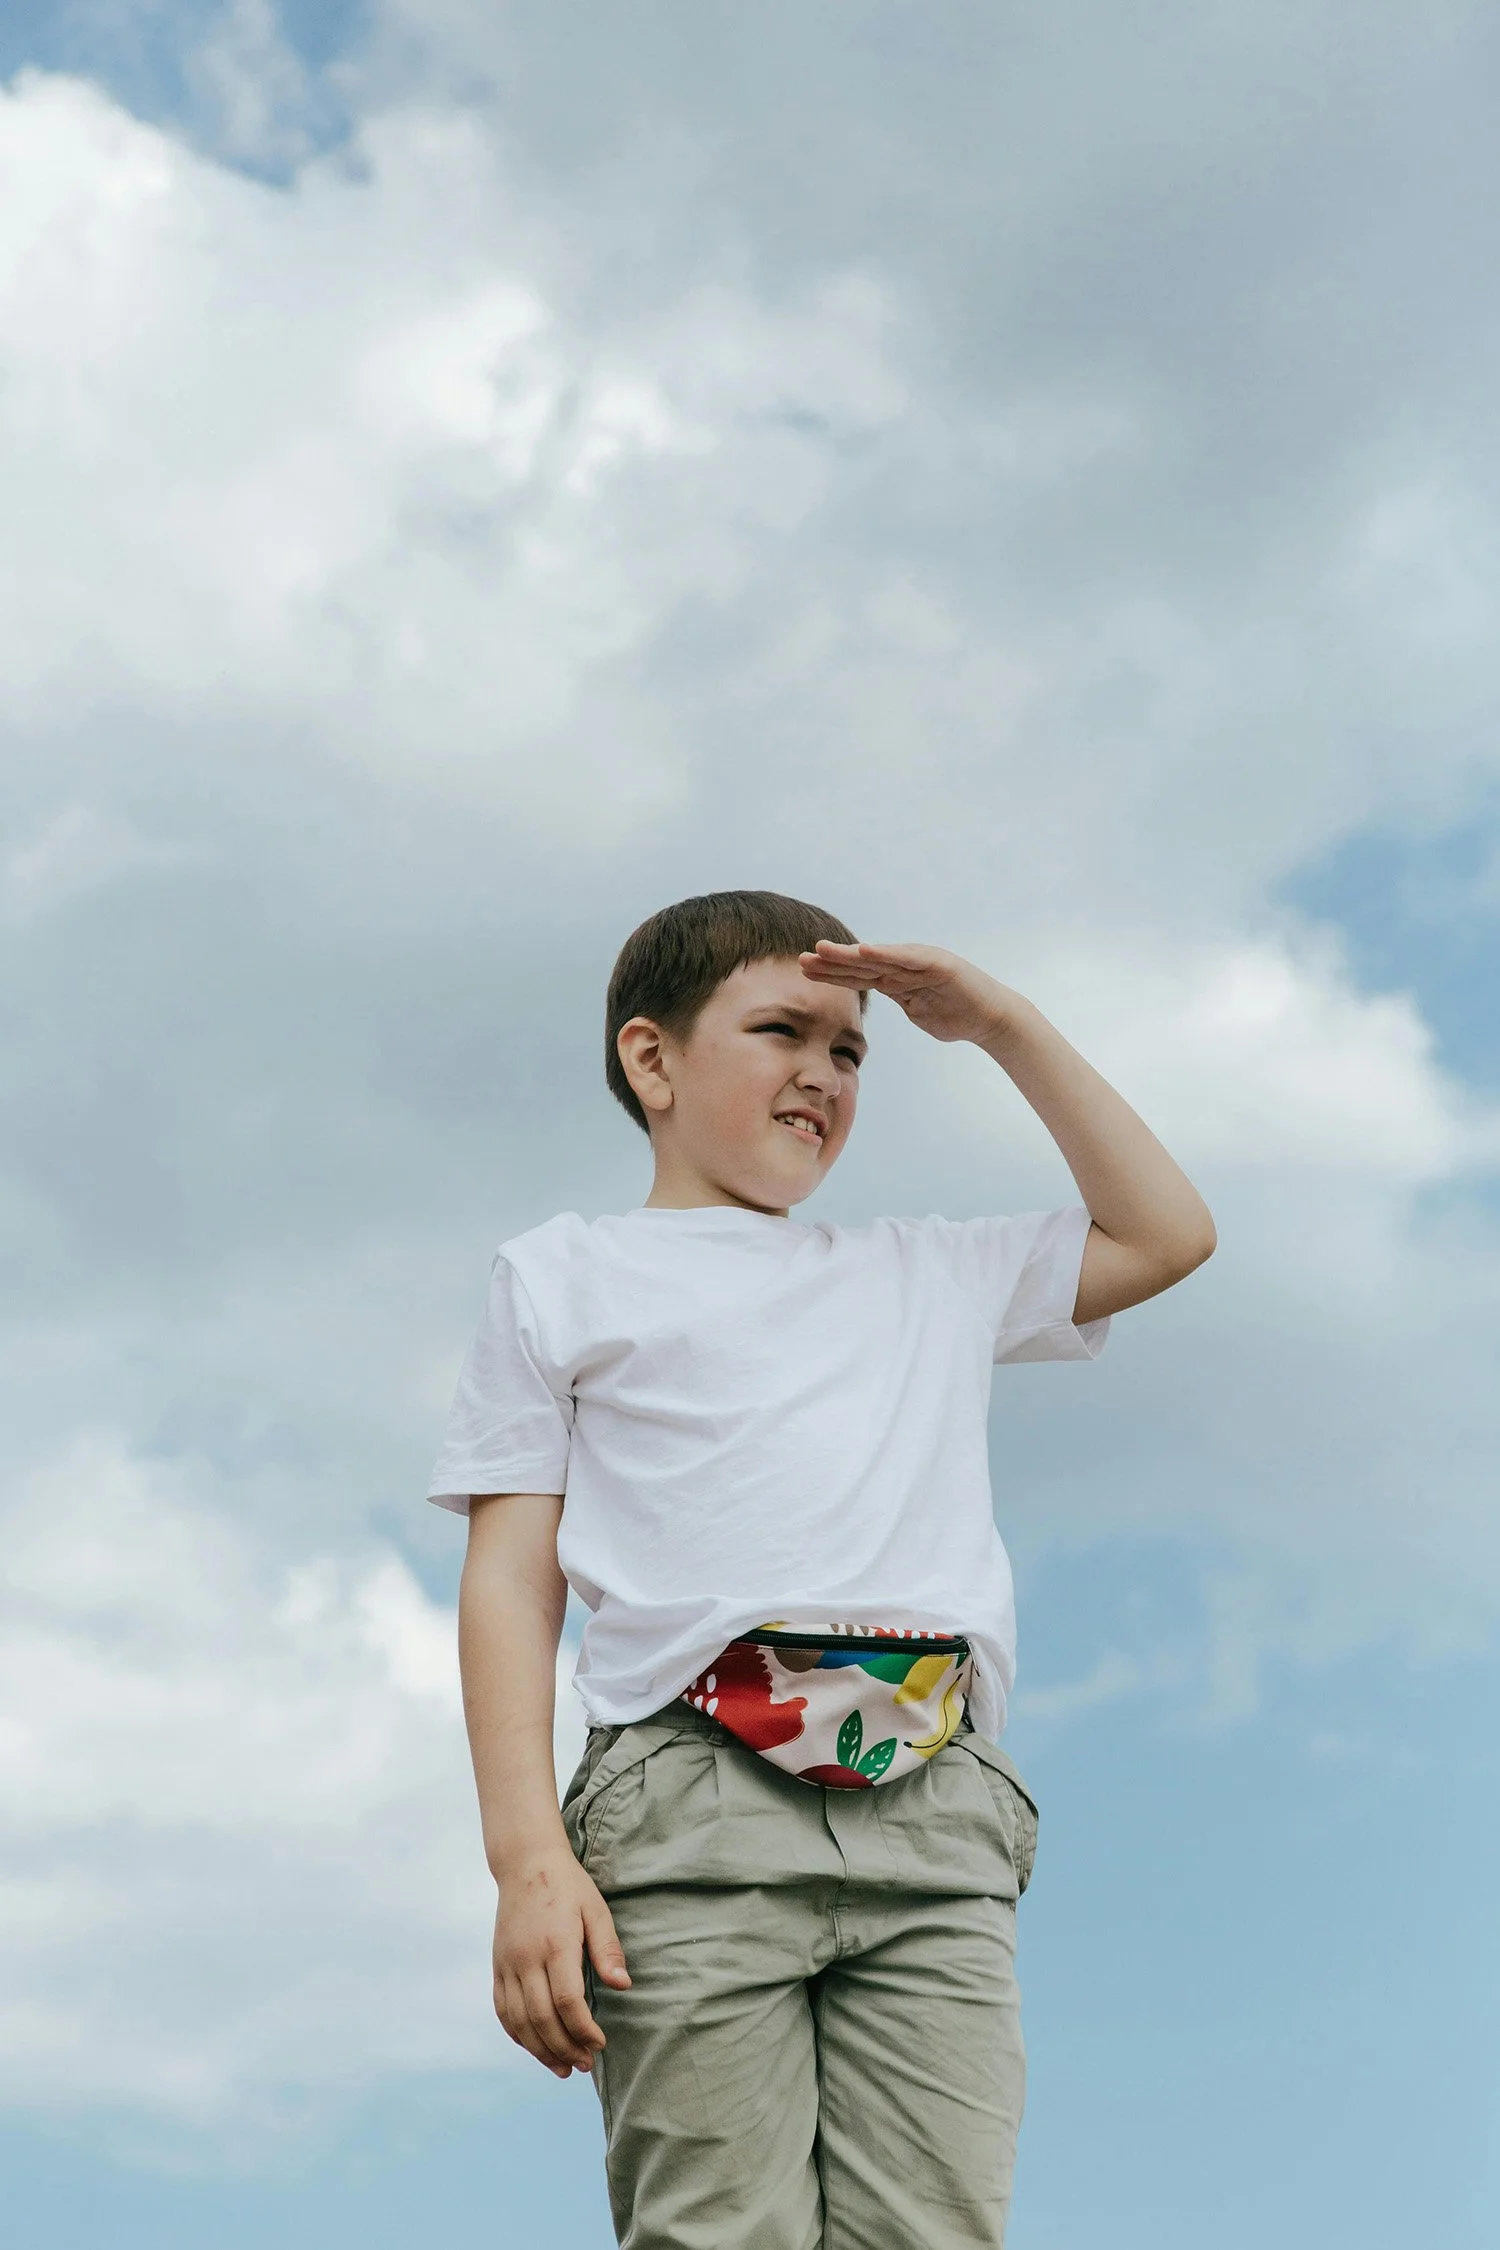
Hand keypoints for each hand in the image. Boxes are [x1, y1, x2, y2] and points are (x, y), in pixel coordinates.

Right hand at [492, 1846, 630, 2078]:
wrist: (526, 1863)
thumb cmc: (569, 1887)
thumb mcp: (596, 1910)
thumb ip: (608, 1950)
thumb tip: (623, 1986)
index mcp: (555, 1943)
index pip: (567, 2000)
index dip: (583, 2029)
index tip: (600, 2043)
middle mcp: (526, 1958)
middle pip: (542, 2018)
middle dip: (565, 2048)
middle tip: (585, 2066)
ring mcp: (507, 1964)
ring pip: (519, 2021)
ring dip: (541, 2050)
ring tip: (564, 2068)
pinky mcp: (497, 1966)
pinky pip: (503, 2010)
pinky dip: (518, 2034)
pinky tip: (535, 2047)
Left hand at [800, 940, 1022, 1046]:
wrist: (992, 1018)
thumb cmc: (957, 1017)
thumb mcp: (918, 1014)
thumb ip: (901, 1005)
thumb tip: (885, 1007)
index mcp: (898, 979)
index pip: (858, 976)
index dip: (832, 973)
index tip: (804, 970)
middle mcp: (906, 966)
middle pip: (862, 965)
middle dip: (832, 962)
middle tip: (801, 959)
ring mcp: (921, 962)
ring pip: (880, 959)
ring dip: (850, 955)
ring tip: (822, 950)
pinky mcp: (938, 963)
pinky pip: (908, 959)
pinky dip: (887, 954)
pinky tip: (864, 951)